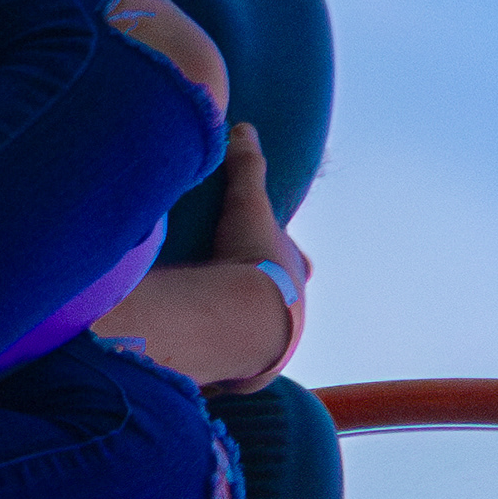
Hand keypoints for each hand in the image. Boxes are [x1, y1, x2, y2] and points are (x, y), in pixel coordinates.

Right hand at [202, 124, 303, 390]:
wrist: (245, 320)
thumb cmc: (252, 260)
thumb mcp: (247, 204)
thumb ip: (245, 166)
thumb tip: (244, 129)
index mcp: (295, 272)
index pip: (297, 261)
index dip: (283, 253)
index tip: (263, 249)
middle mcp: (293, 311)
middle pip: (280, 299)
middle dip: (260, 293)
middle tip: (229, 283)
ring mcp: (274, 343)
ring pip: (260, 331)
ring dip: (240, 325)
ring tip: (208, 316)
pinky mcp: (248, 369)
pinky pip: (234, 358)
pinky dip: (221, 353)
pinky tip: (200, 346)